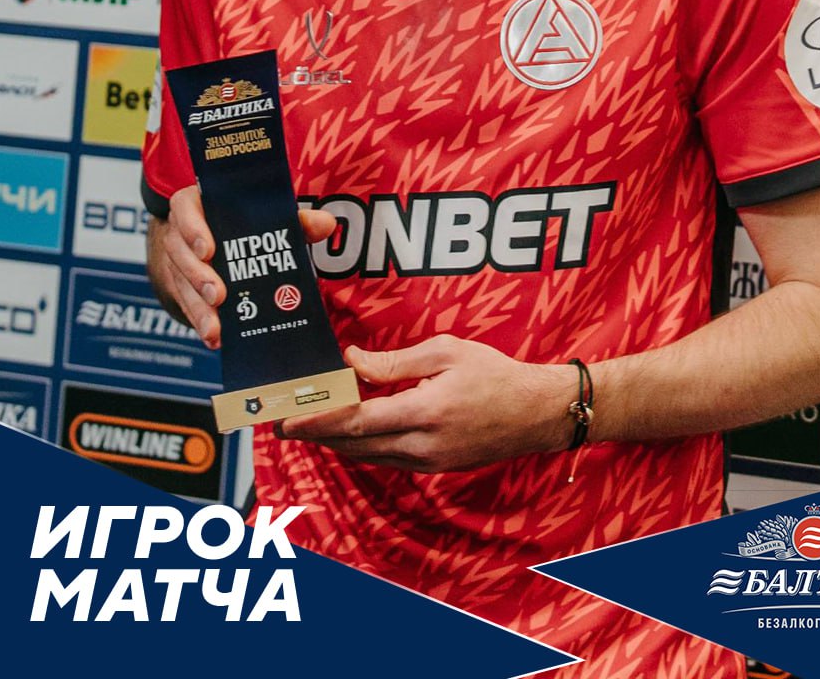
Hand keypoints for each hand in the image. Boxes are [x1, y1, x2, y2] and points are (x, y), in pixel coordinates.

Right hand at [147, 186, 335, 348]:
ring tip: (216, 328)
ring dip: (199, 308)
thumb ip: (295, 219)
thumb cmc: (243, 223)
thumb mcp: (266, 218)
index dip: (193, 229)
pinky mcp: (181, 288)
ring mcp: (178, 264)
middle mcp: (182, 235)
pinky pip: (186, 306)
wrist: (217, 239)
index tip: (208, 250)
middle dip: (199, 276)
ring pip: (182, 285)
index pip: (184, 209)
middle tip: (218, 295)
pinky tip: (215, 338)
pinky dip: (201, 322)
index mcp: (198, 206)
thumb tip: (326, 224)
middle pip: (181, 254)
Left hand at [274, 335, 575, 471]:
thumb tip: (354, 360)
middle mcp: (423, 445)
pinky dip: (362, 447)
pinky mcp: (435, 467)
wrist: (537, 413)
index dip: (318, 421)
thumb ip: (396, 360)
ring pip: (368, 456)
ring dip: (335, 442)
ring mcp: (430, 462)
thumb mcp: (447, 351)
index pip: (357, 421)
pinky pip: (388, 459)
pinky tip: (348, 434)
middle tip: (282, 422)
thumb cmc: (495, 374)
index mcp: (425, 411)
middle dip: (315, 434)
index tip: (287, 418)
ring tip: (307, 426)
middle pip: (355, 444)